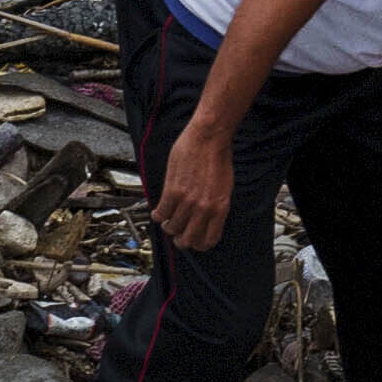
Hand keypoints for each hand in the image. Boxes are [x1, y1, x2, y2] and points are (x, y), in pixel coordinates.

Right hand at [156, 120, 239, 251]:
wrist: (209, 137)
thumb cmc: (218, 157)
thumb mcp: (224, 187)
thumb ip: (215, 205)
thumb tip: (205, 219)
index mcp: (220, 208)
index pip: (209, 240)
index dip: (199, 244)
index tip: (193, 239)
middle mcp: (204, 208)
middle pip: (188, 240)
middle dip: (181, 240)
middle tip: (177, 234)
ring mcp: (188, 201)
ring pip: (172, 228)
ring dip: (167, 226)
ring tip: (166, 219)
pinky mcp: (172, 191)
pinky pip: (161, 213)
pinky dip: (157, 215)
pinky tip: (157, 211)